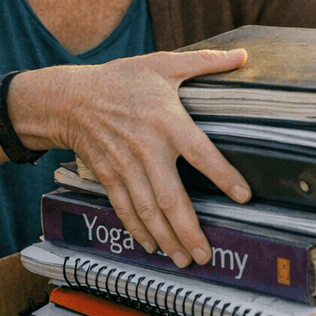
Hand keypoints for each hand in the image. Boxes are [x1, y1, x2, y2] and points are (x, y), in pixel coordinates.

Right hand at [15, 48, 250, 267]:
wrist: (71, 97)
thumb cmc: (122, 80)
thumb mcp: (163, 65)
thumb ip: (206, 63)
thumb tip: (244, 56)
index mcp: (167, 122)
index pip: (201, 153)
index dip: (223, 176)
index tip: (243, 197)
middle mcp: (147, 149)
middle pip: (172, 197)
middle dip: (189, 230)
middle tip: (207, 254)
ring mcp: (126, 166)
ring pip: (149, 210)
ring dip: (167, 238)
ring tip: (185, 260)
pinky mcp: (109, 176)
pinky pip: (125, 208)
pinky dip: (138, 230)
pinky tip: (153, 246)